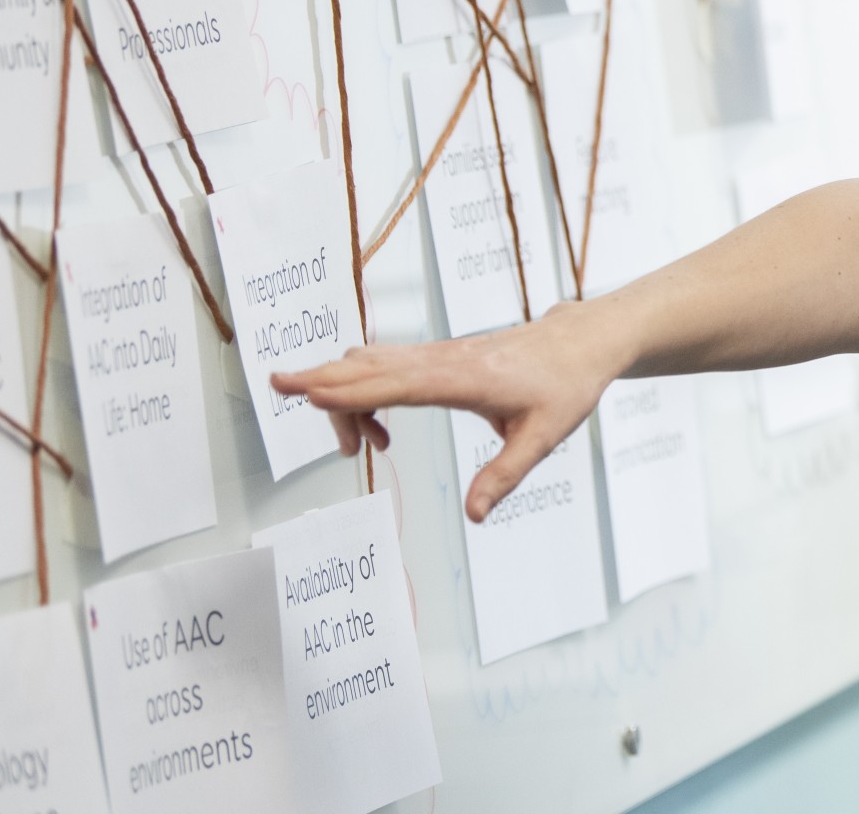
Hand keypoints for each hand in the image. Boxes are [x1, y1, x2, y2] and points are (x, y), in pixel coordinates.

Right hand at [271, 298, 629, 522]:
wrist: (580, 343)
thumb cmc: (565, 386)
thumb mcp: (543, 438)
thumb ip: (505, 476)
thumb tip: (475, 516)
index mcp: (465, 378)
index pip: (395, 383)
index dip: (349, 388)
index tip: (306, 390)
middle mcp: (444, 360)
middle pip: (369, 366)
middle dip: (322, 378)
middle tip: (277, 387)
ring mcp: (439, 355)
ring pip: (373, 363)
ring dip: (346, 394)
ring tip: (361, 448)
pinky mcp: (439, 358)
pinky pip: (388, 367)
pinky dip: (366, 389)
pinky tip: (377, 429)